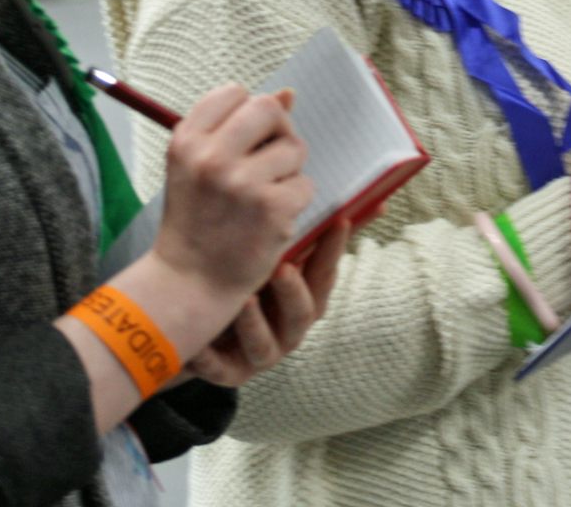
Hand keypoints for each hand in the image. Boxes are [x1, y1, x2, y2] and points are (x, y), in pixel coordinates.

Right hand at [154, 86, 313, 301]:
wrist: (189, 281)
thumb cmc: (197, 219)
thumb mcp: (199, 166)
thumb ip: (236, 126)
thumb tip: (288, 92)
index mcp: (187, 140)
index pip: (234, 92)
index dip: (247, 112)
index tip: (244, 139)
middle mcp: (211, 157)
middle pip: (269, 109)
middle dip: (278, 131)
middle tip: (269, 159)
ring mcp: (242, 183)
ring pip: (294, 148)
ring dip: (289, 171)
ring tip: (265, 195)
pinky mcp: (271, 209)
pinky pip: (305, 185)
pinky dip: (295, 201)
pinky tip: (271, 219)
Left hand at [184, 220, 349, 385]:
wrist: (204, 324)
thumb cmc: (248, 281)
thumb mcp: (276, 257)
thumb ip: (310, 231)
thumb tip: (368, 199)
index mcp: (305, 298)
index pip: (325, 274)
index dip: (333, 250)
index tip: (337, 222)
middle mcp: (289, 328)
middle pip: (303, 313)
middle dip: (294, 292)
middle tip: (284, 268)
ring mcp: (261, 353)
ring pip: (264, 345)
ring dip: (256, 324)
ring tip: (245, 299)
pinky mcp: (230, 372)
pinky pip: (222, 370)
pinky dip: (212, 358)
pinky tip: (202, 343)